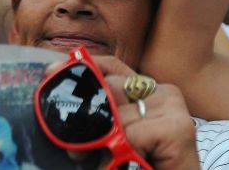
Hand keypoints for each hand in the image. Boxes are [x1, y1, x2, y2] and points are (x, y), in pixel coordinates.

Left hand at [65, 56, 199, 169]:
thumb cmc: (139, 167)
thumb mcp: (109, 140)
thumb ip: (94, 120)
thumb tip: (56, 87)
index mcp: (146, 93)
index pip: (112, 68)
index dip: (83, 69)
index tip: (51, 72)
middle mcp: (163, 93)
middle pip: (110, 89)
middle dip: (89, 120)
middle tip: (82, 152)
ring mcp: (173, 108)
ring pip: (117, 117)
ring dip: (104, 147)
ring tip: (110, 164)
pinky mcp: (178, 128)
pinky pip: (130, 136)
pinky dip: (122, 155)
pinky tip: (131, 164)